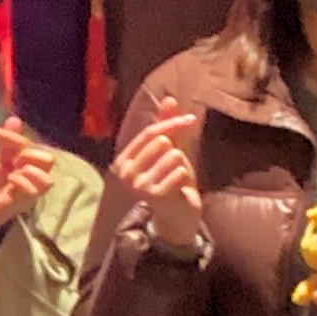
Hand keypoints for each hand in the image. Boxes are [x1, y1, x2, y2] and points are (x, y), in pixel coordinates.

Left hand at [0, 121, 62, 239]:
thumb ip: (8, 142)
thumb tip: (15, 119)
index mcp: (30, 163)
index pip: (30, 143)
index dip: (12, 136)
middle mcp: (35, 176)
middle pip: (49, 158)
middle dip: (30, 154)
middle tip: (12, 160)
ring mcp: (32, 191)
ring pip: (48, 177)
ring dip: (30, 169)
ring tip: (14, 170)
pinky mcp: (25, 202)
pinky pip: (34, 190)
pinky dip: (22, 181)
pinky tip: (11, 180)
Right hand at [110, 109, 207, 254]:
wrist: (176, 216)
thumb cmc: (171, 182)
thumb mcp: (169, 151)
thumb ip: (167, 126)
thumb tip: (169, 98)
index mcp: (125, 159)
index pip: (151, 132)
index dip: (172, 123)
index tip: (191, 119)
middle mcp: (126, 172)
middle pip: (162, 142)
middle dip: (177, 152)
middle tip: (175, 169)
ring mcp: (138, 184)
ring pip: (174, 155)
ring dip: (182, 167)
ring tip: (176, 181)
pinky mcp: (153, 195)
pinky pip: (180, 171)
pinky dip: (185, 179)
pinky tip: (179, 190)